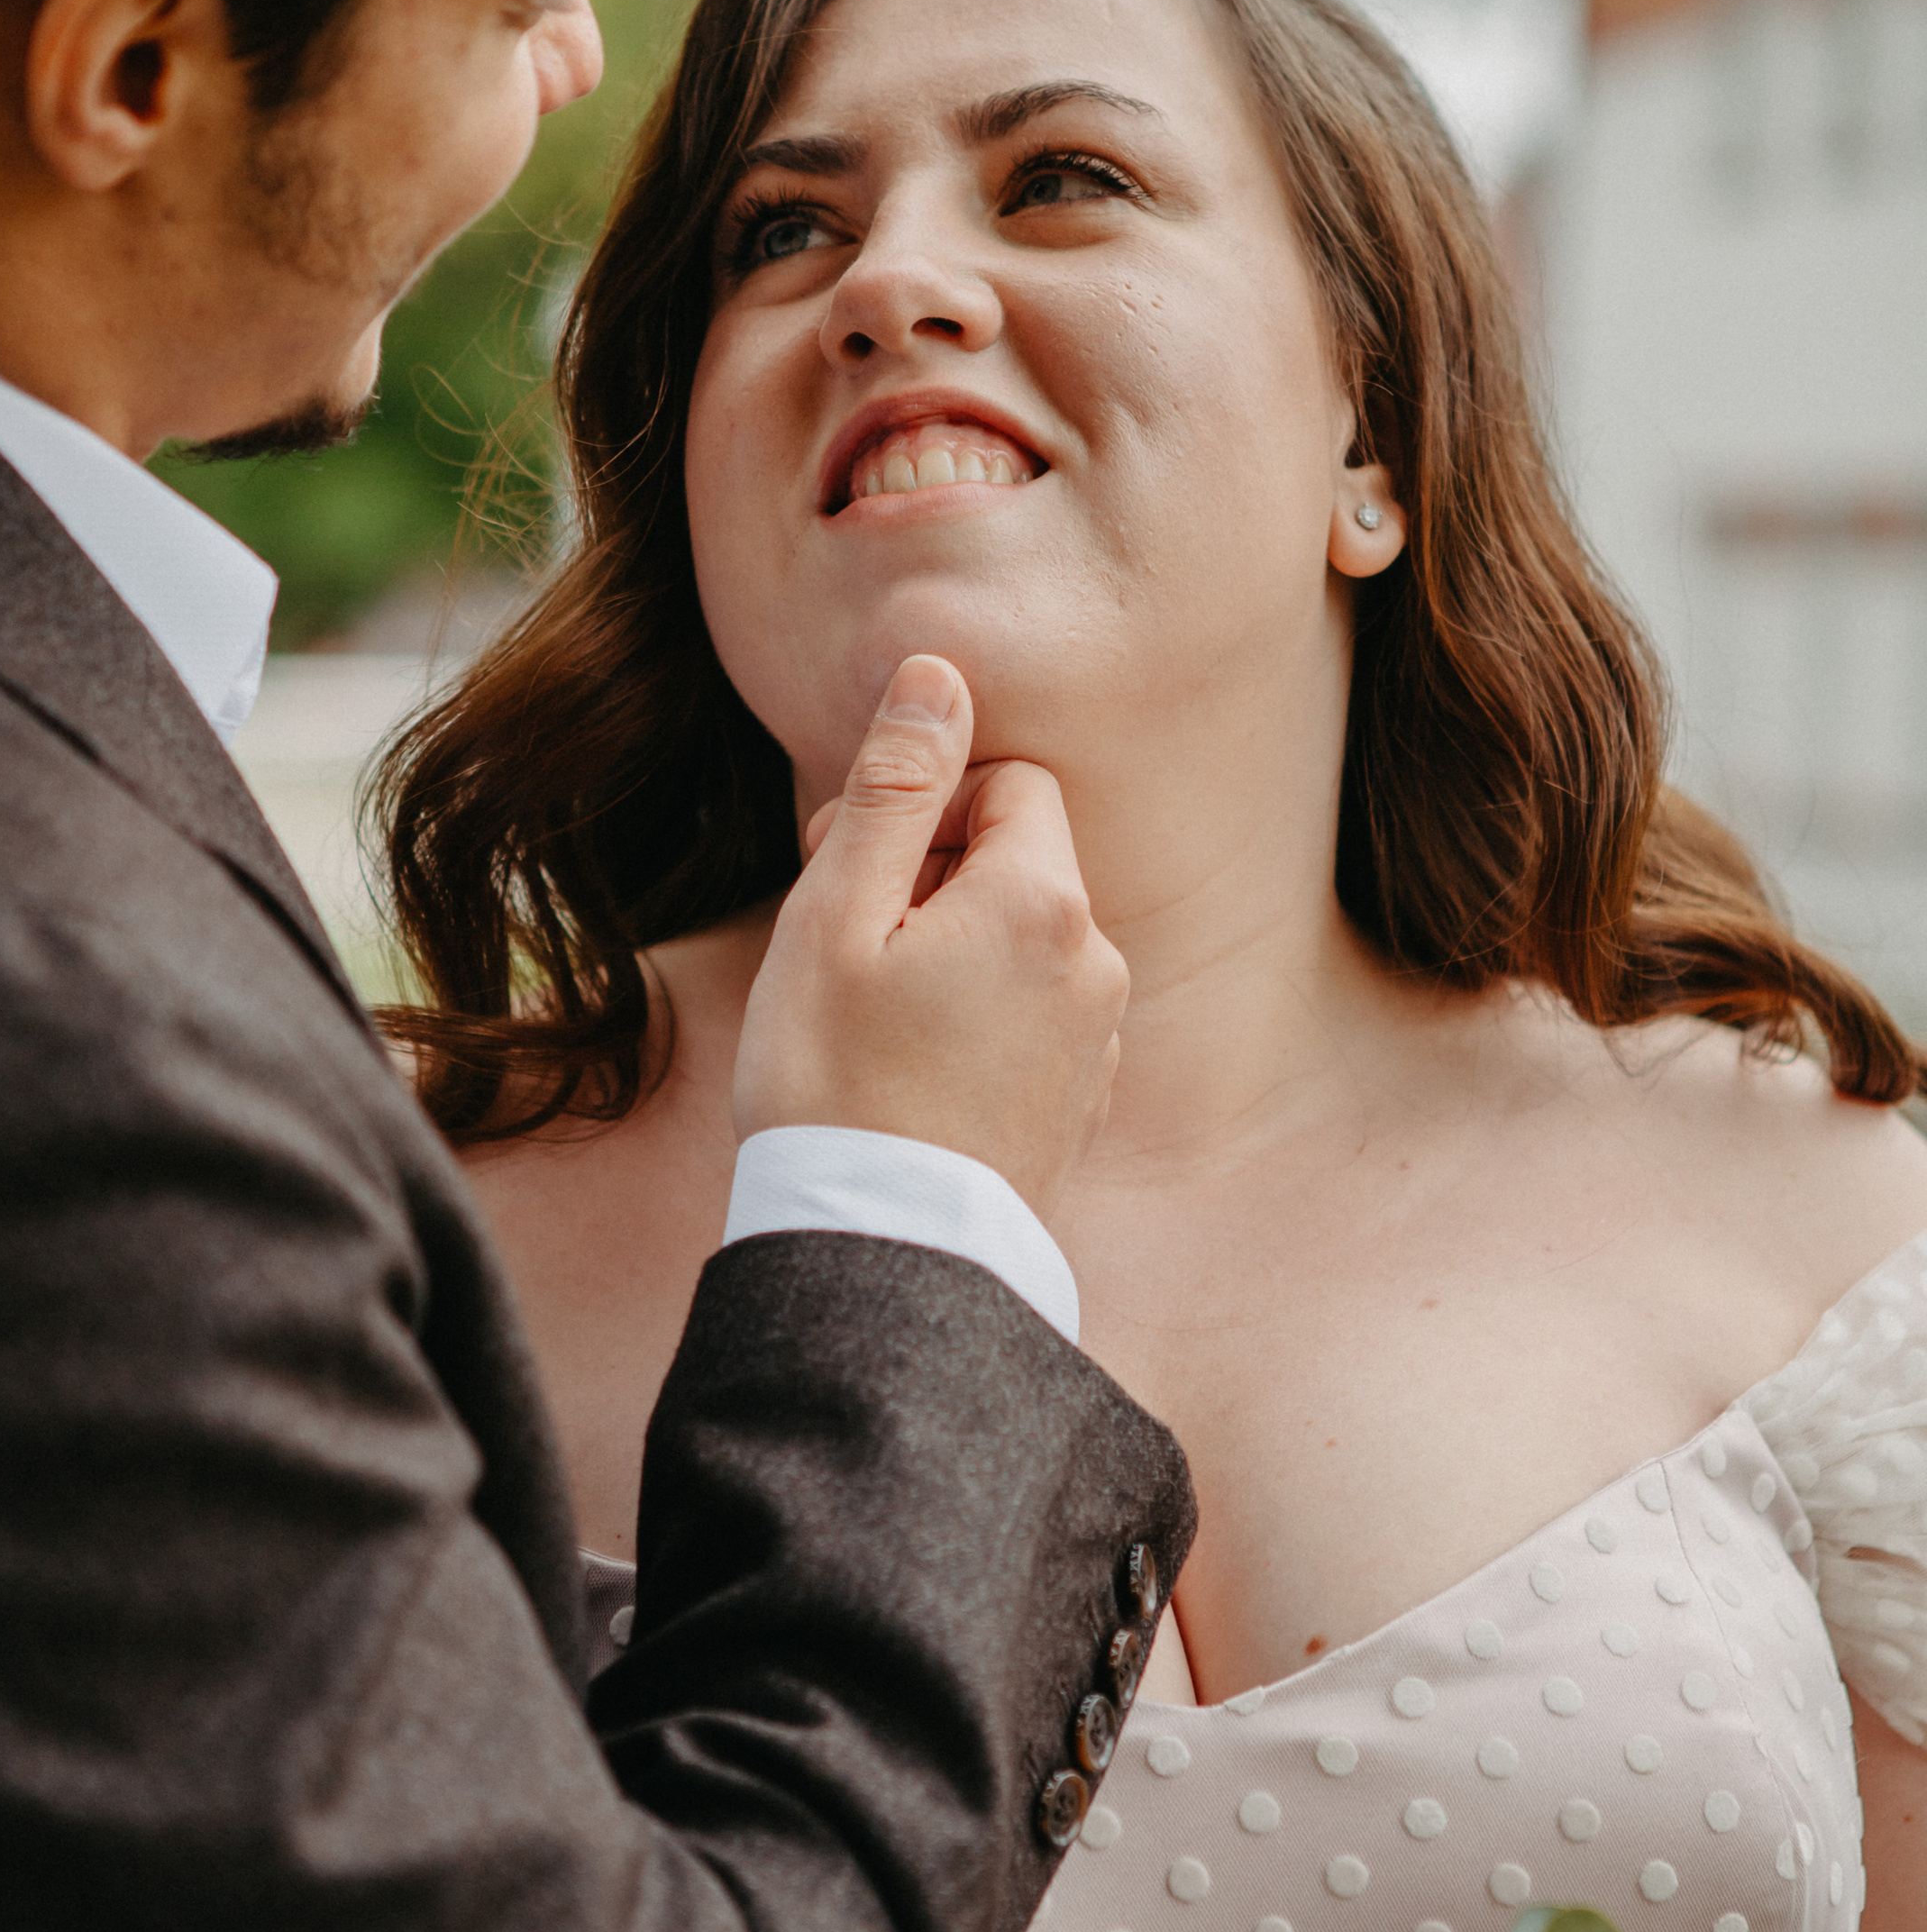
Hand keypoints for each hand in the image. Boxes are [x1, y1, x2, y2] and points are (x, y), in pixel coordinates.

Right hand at [731, 655, 1127, 1223]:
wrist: (881, 1257)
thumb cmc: (835, 1082)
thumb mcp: (837, 915)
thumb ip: (893, 786)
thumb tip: (938, 674)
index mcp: (1044, 903)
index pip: (1009, 785)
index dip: (923, 810)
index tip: (855, 870)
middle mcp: (1096, 964)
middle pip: (1018, 863)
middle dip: (932, 877)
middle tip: (842, 944)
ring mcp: (1097, 1043)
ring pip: (1022, 943)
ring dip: (951, 951)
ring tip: (871, 1018)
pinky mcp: (1079, 1105)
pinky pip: (1030, 1017)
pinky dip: (975, 1020)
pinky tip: (909, 1073)